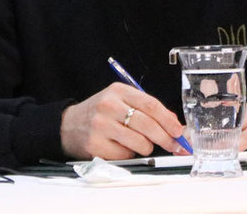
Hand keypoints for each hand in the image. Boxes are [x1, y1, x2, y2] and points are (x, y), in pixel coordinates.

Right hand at [60, 82, 188, 159]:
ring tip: (138, 143)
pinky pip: (125, 154)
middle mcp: (109, 106)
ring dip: (146, 147)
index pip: (151, 104)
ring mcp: (101, 125)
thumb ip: (145, 109)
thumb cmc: (100, 113)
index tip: (179, 130)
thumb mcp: (120, 101)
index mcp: (118, 91)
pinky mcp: (95, 145)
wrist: (68, 125)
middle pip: (147, 124)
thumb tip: (174, 124)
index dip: (168, 119)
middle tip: (174, 145)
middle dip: (166, 138)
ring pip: (140, 142)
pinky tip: (119, 146)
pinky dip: (128, 154)